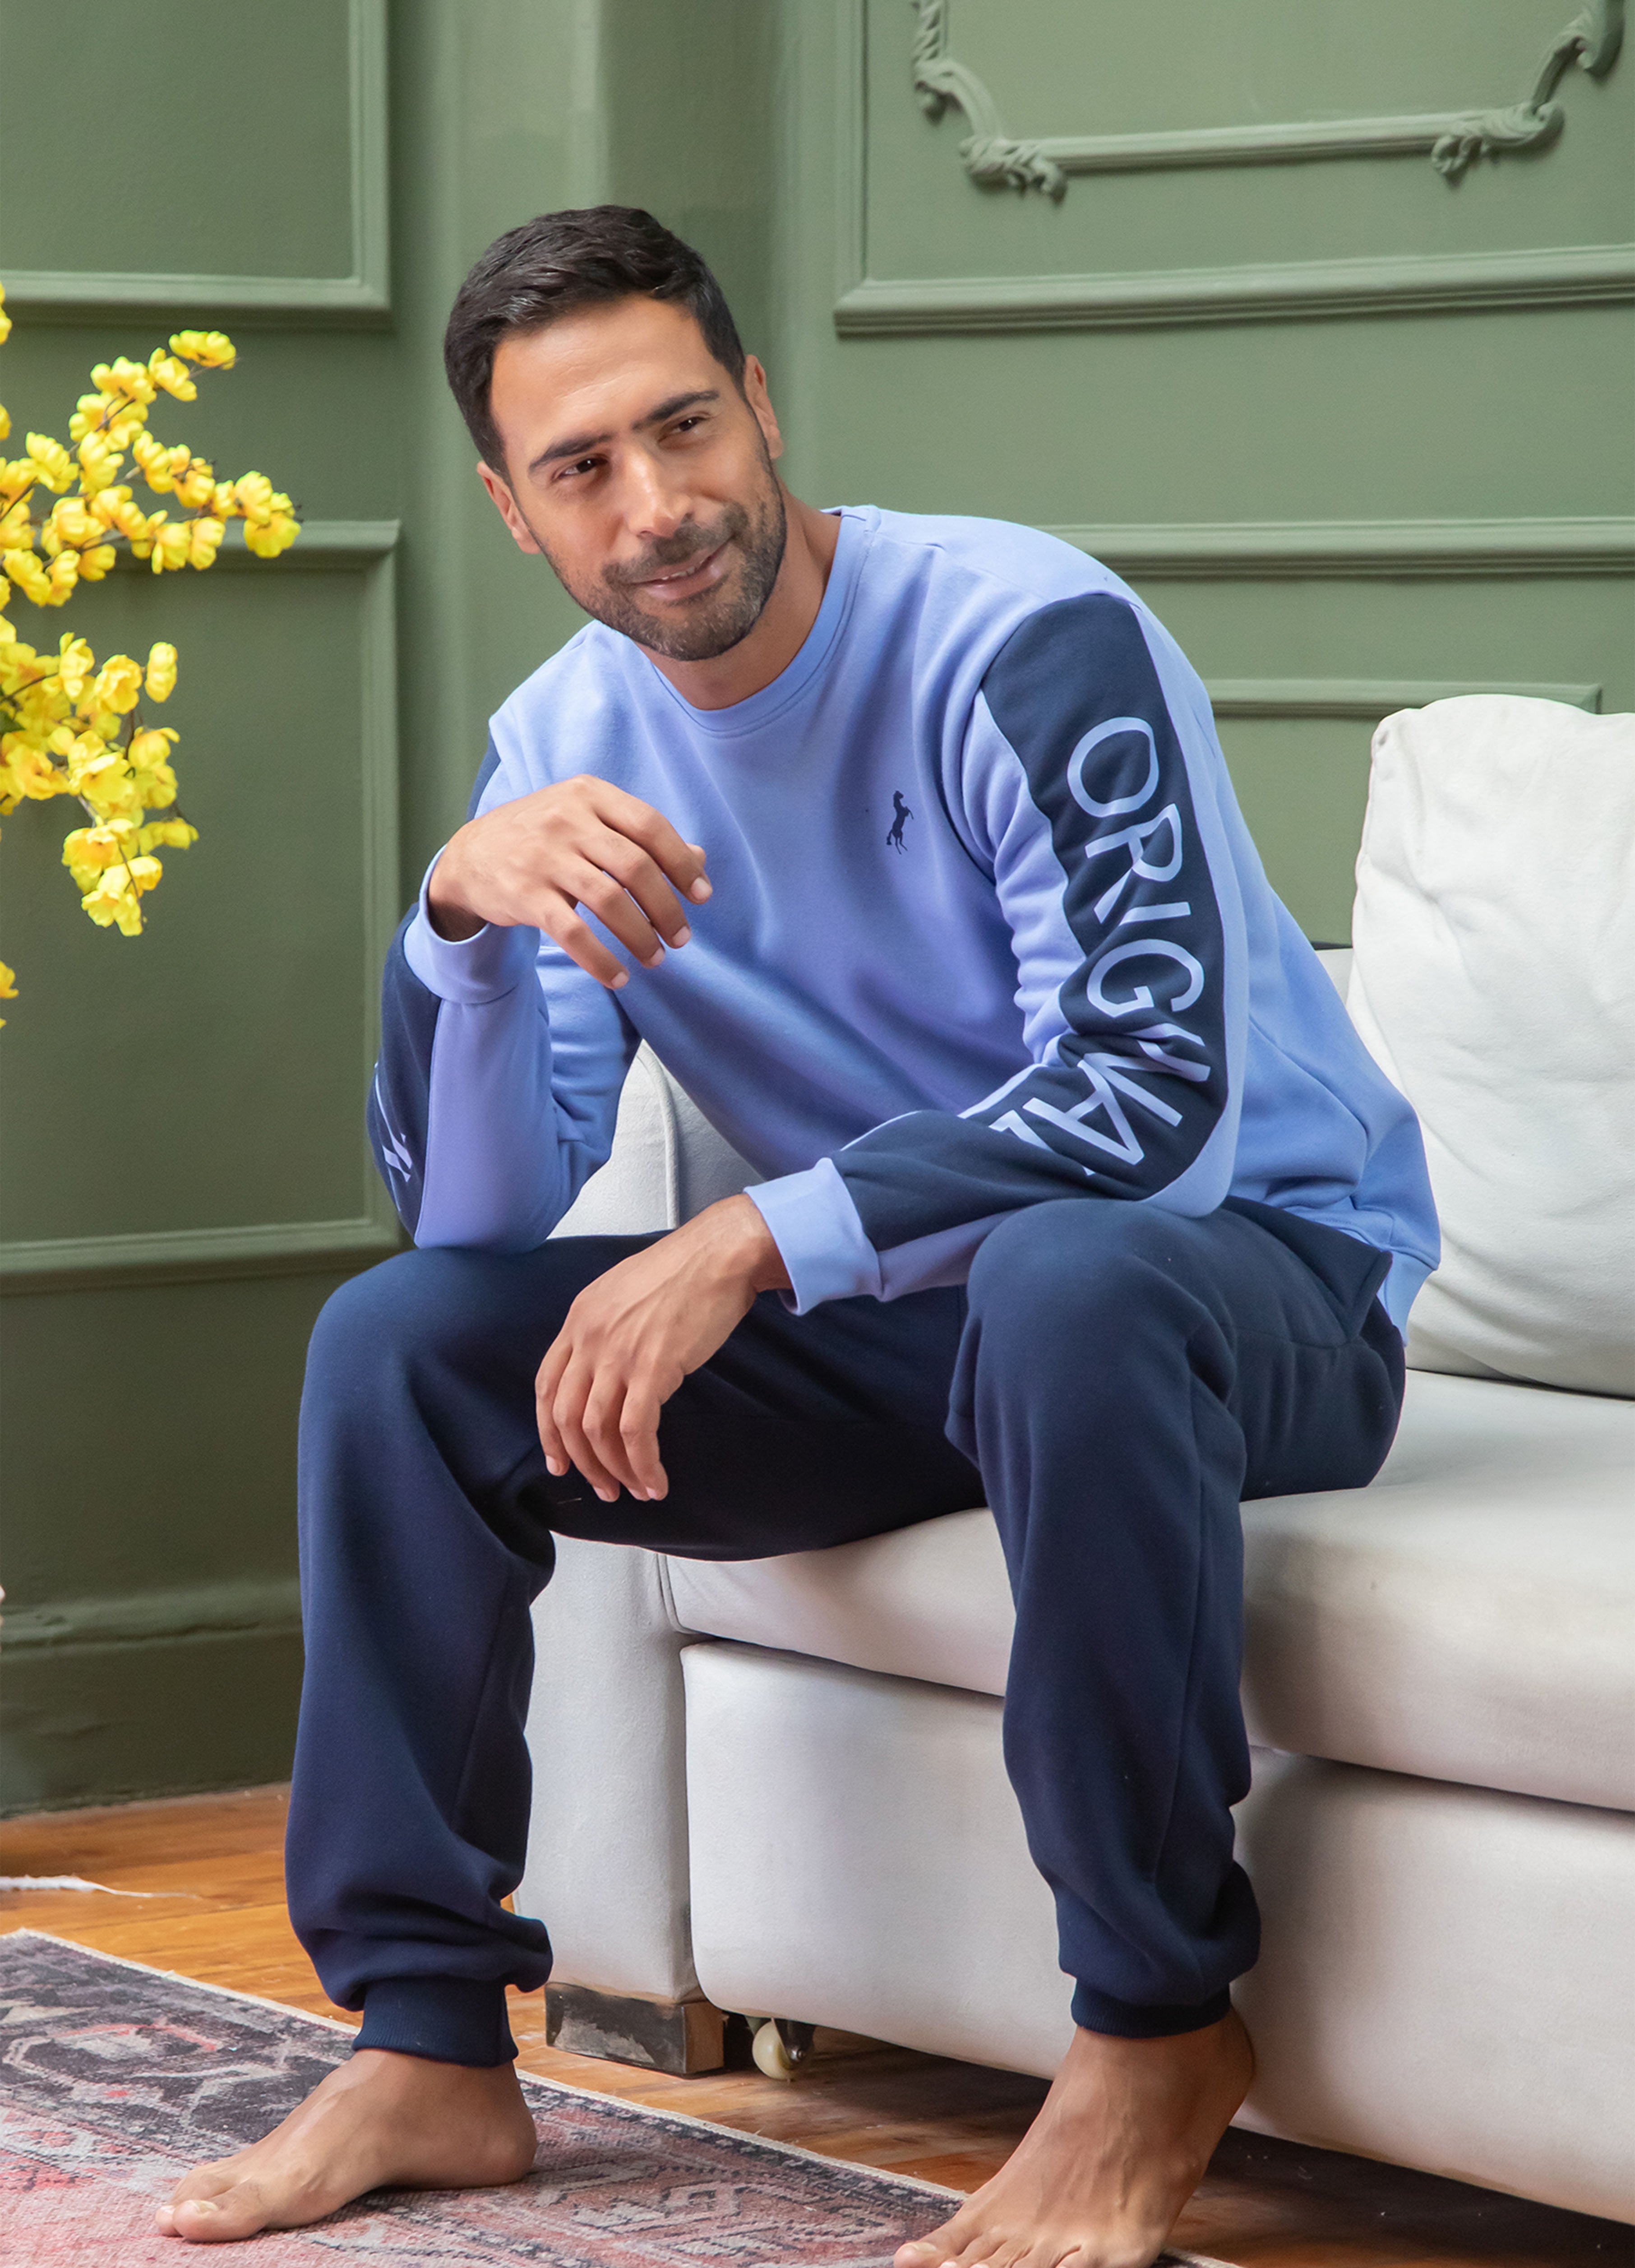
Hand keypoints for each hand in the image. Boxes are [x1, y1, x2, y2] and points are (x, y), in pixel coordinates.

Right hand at [427, 775, 710, 988]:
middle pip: (635, 866)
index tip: (702, 896)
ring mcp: (543, 856)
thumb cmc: (546, 837)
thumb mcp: (589, 820)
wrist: (472, 854)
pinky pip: (573, 933)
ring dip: (640, 936)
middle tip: (681, 937)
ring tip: (656, 958)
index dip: (682, 863)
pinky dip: (601, 960)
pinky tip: (617, 977)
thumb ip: (640, 836)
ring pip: (608, 900)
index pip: (650, 825)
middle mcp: (567, 819)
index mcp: (590, 795)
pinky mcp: (524, 894)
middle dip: (666, 908)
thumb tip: (699, 859)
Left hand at [536, 1196, 789, 1500]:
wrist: (720, 1254)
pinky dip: (643, 1465)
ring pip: (598, 1431)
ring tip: (635, 1489)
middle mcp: (590, 1337)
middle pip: (567, 1417)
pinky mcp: (652, 1369)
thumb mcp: (625, 1292)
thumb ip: (606, 1328)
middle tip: (603, 1487)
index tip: (560, 1460)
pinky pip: (636, 1433)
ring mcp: (618, 1354)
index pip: (546, 1386)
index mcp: (579, 1318)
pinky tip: (655, 1481)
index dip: (549, 1431)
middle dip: (582, 1462)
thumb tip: (609, 1370)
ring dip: (615, 1470)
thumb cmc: (685, 1270)